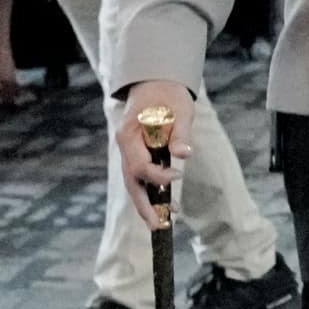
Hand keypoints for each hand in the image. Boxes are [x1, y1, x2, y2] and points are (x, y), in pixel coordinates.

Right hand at [115, 81, 194, 219]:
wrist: (156, 83)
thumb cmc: (168, 94)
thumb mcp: (180, 109)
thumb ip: (181, 133)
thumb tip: (184, 155)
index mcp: (129, 135)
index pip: (139, 165)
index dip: (157, 175)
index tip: (178, 175)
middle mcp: (124, 146)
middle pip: (130, 181)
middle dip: (144, 204)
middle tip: (158, 225)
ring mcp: (128, 151)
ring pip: (133, 183)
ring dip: (146, 203)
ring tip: (161, 223)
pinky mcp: (136, 154)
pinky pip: (139, 177)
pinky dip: (150, 192)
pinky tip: (165, 205)